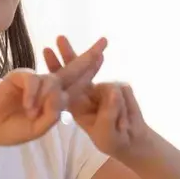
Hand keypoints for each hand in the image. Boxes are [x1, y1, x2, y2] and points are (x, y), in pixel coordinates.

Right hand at [0, 38, 107, 145]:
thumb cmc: (15, 128)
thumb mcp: (39, 127)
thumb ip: (52, 113)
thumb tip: (59, 93)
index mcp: (57, 98)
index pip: (78, 84)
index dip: (91, 71)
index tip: (103, 56)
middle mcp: (49, 86)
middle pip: (73, 69)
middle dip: (89, 56)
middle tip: (105, 42)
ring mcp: (36, 79)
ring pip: (53, 81)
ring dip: (45, 98)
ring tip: (31, 113)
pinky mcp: (21, 75)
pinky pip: (35, 80)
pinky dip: (33, 94)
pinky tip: (27, 106)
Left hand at [43, 36, 148, 156]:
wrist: (132, 140)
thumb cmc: (112, 139)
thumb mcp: (106, 132)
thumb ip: (108, 112)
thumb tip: (112, 90)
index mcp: (77, 102)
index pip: (64, 83)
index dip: (56, 66)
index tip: (47, 50)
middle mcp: (88, 92)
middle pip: (77, 70)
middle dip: (69, 54)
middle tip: (59, 38)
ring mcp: (105, 88)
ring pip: (108, 85)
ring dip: (111, 98)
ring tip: (113, 91)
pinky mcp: (121, 87)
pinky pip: (123, 91)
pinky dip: (126, 107)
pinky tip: (126, 121)